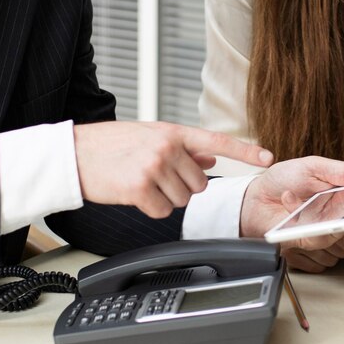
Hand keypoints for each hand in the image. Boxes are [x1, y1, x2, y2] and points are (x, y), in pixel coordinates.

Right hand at [73, 121, 272, 217]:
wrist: (74, 154)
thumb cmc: (111, 144)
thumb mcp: (150, 136)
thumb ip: (183, 147)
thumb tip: (212, 157)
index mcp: (173, 132)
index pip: (217, 141)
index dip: (246, 151)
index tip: (269, 157)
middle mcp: (167, 147)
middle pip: (199, 184)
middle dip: (182, 186)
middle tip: (157, 177)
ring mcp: (154, 166)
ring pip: (183, 199)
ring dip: (165, 198)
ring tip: (143, 182)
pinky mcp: (140, 187)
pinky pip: (163, 211)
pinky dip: (151, 208)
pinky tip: (134, 194)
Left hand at [239, 156, 343, 269]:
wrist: (253, 199)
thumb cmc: (281, 181)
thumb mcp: (313, 166)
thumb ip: (343, 171)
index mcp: (338, 191)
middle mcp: (333, 212)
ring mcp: (321, 227)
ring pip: (338, 231)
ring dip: (317, 212)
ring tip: (292, 195)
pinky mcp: (307, 240)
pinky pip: (315, 238)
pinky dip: (297, 215)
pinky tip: (287, 200)